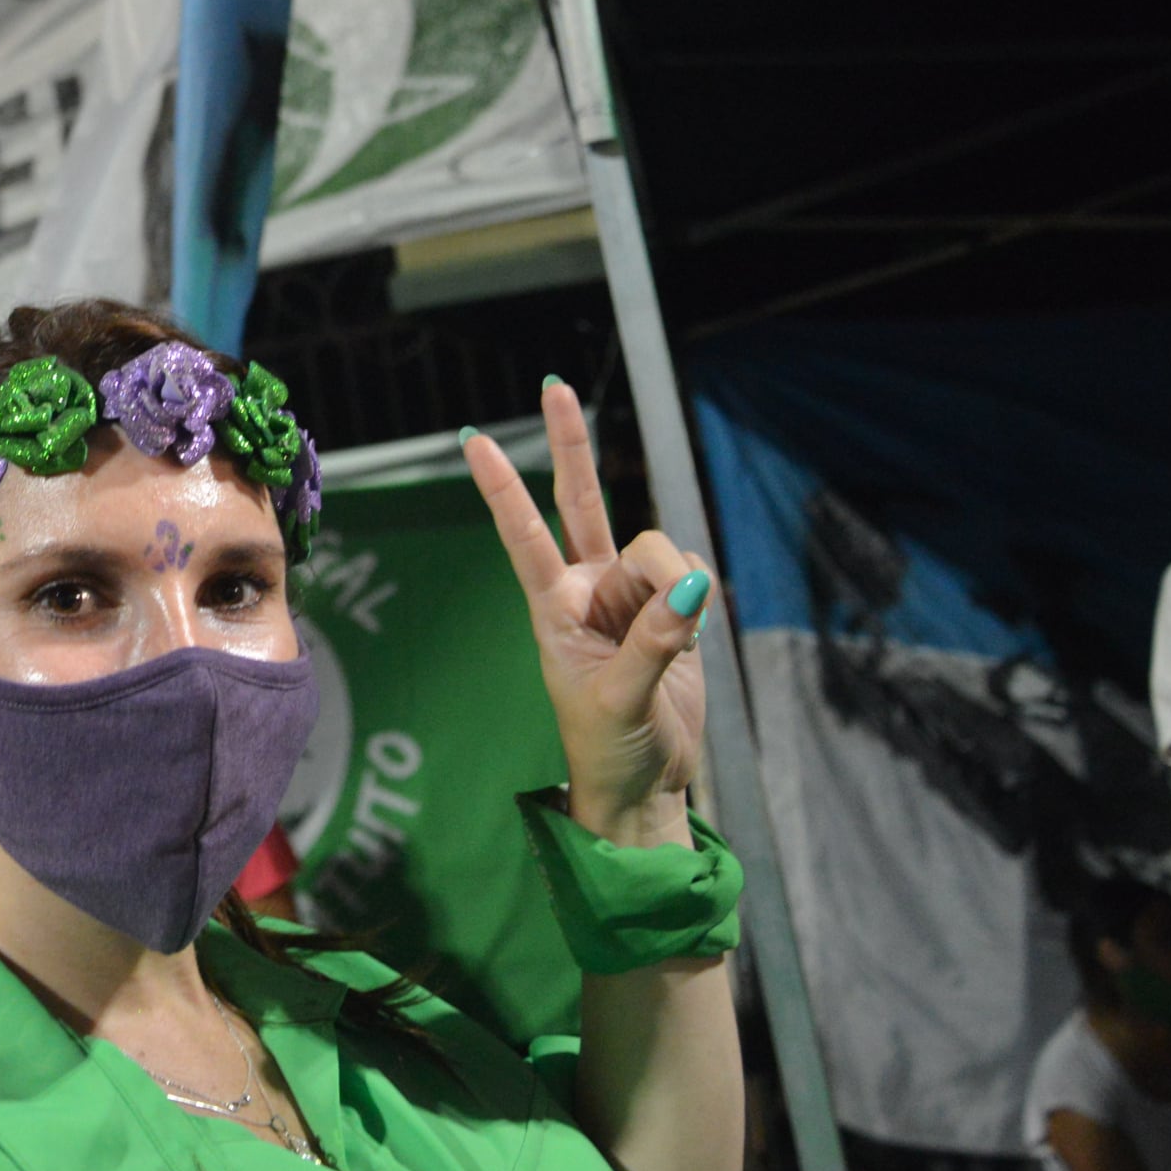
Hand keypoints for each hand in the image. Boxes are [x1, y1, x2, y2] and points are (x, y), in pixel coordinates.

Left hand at [461, 378, 710, 844]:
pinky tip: (691, 630)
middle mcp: (587, 589)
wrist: (646, 785)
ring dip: (673, 585)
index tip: (472, 439)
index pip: (525, 535)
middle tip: (554, 385)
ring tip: (670, 642)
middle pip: (581, 501)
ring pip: (658, 549)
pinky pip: (691, 574)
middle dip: (571, 445)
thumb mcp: (621, 702)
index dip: (502, 488)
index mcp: (554, 609)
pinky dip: (697, 595)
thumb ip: (655, 643)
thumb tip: (688, 589)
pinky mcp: (671, 609)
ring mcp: (630, 595)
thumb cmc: (611, 749)